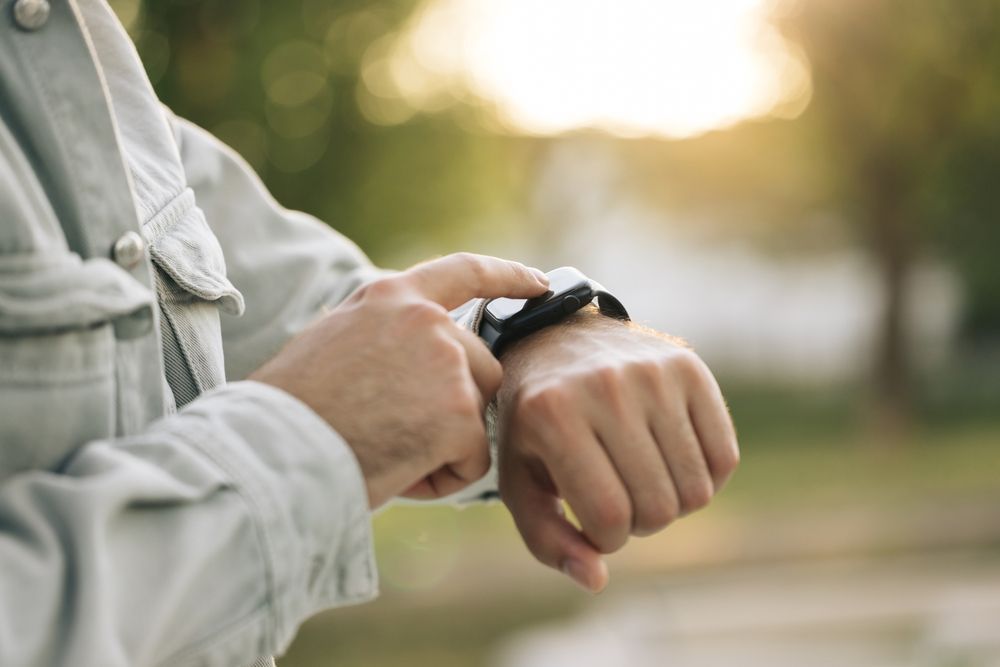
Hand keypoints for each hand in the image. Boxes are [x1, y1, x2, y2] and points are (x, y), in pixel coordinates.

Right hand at [250, 253, 548, 507]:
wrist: (272, 449)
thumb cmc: (292, 410)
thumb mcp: (337, 344)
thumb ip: (390, 338)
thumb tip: (430, 362)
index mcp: (392, 297)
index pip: (465, 273)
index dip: (508, 276)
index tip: (541, 282)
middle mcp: (427, 320)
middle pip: (481, 368)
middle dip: (456, 407)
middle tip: (394, 433)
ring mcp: (448, 363)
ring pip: (477, 414)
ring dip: (445, 443)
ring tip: (385, 450)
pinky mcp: (459, 412)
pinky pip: (472, 459)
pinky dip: (440, 477)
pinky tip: (395, 472)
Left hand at [496, 310, 738, 591]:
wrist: (558, 341)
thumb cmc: (536, 424)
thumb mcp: (520, 478)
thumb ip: (547, 539)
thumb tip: (596, 579)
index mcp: (552, 416)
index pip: (610, 518)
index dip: (606, 540)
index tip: (593, 521)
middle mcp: (605, 387)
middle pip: (658, 507)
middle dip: (640, 524)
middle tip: (619, 498)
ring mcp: (652, 373)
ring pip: (697, 490)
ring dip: (672, 504)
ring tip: (641, 480)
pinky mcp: (689, 367)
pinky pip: (725, 458)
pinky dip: (705, 478)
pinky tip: (671, 462)